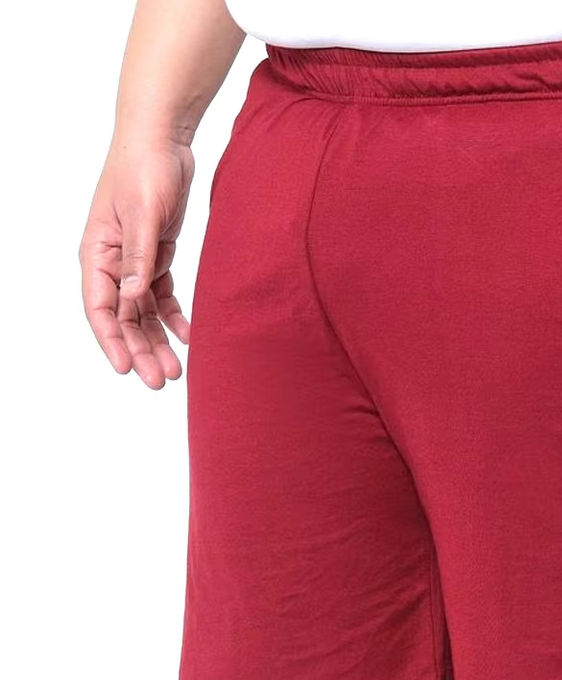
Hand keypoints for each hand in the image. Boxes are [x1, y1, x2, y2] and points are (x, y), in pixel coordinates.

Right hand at [79, 134, 194, 388]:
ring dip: (158, 341)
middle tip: (160, 381)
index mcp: (97, 254)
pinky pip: (163, 296)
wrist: (163, 140)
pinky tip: (188, 337)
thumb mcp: (144, 215)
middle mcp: (112, 263)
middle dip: (141, 350)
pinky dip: (175, 317)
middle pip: (124, 318)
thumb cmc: (145, 169)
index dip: (112, 341)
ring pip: (143, 313)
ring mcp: (134, 261)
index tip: (127, 369)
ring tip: (176, 370)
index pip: (100, 309)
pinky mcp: (157, 256)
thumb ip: (139, 258)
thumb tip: (132, 298)